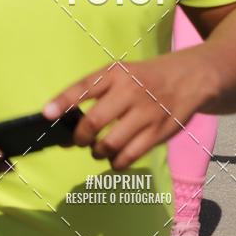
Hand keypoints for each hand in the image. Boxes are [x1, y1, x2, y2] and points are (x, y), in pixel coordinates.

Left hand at [43, 51, 212, 170]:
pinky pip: (129, 156)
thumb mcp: (122, 73)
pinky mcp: (159, 132)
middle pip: (94, 122)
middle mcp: (130, 91)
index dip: (63, 101)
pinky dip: (116, 162)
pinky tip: (117, 156)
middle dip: (80, 138)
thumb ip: (96, 94)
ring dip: (98, 152)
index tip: (46, 114)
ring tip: (100, 149)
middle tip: (80, 140)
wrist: (189, 78)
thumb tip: (65, 124)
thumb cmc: (145, 78)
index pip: (85, 86)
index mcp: (117, 73)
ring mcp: (146, 113)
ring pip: (110, 144)